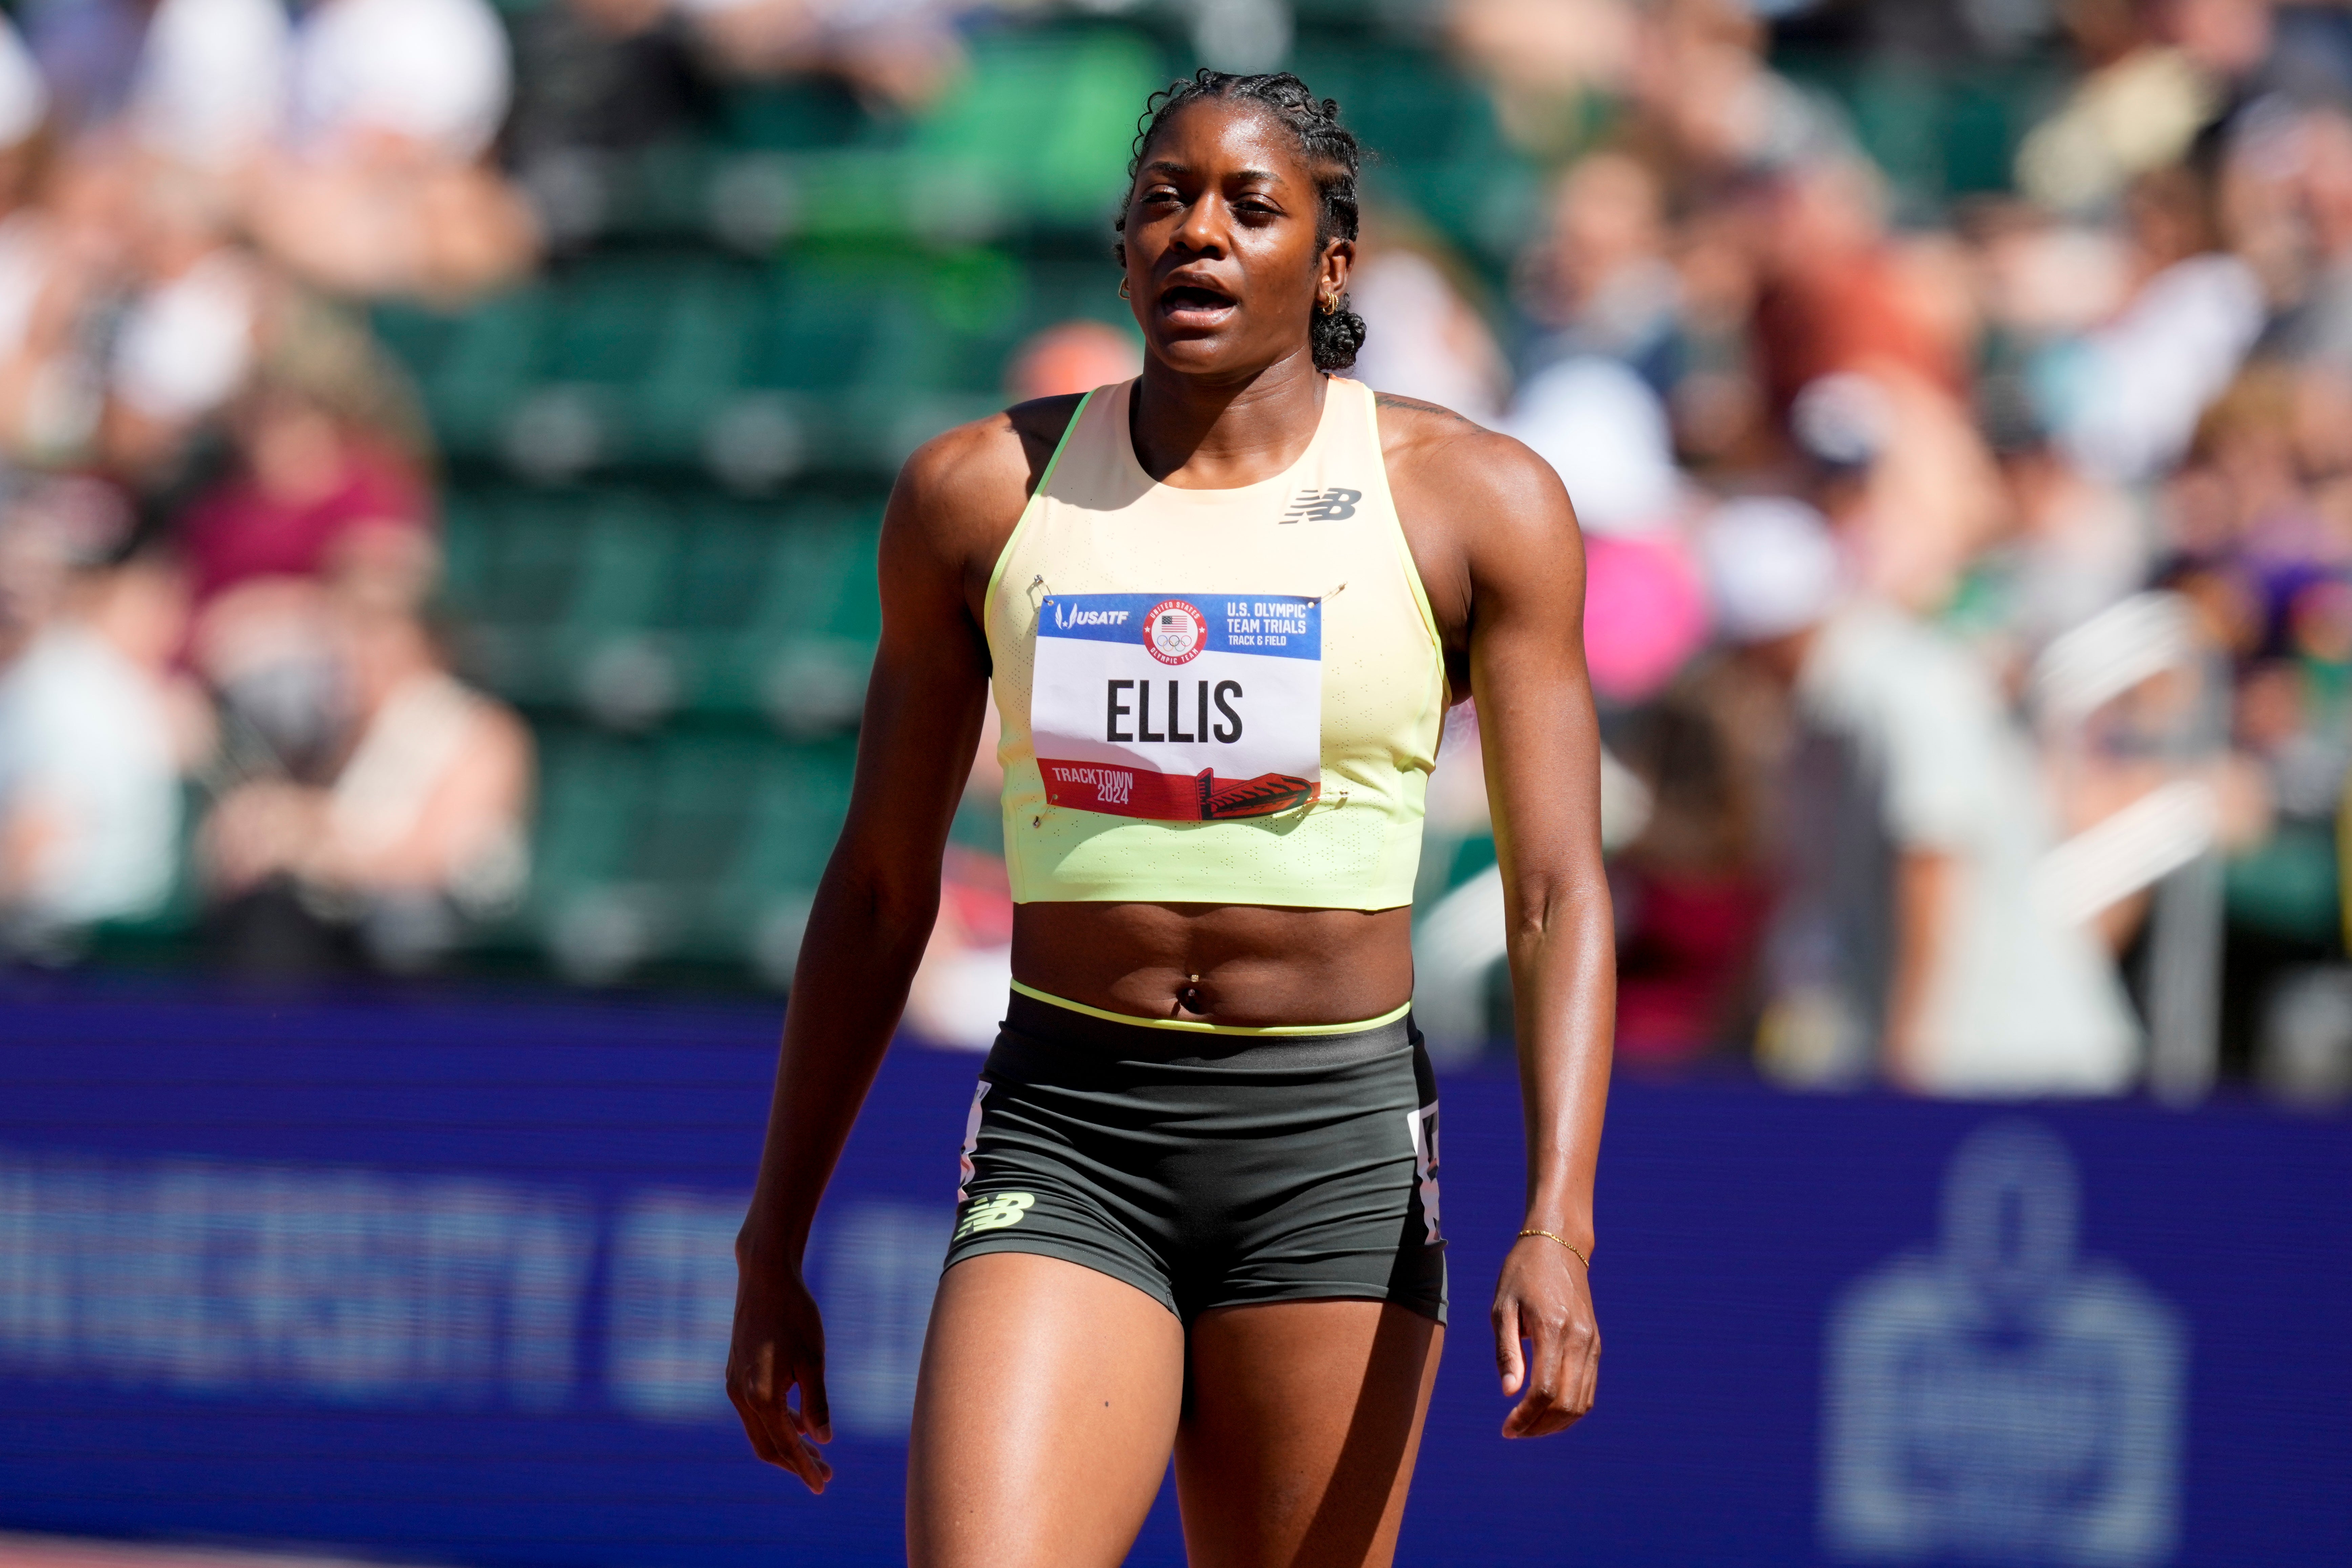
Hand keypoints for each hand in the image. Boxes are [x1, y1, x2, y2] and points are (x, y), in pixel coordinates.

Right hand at [725, 1238, 834, 1492]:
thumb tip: (823, 1440)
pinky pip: (754, 1412)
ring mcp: (735, 1384)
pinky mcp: (736, 1373)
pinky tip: (798, 1425)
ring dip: (786, 1445)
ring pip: (759, 1430)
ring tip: (817, 1455)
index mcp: (761, 1395)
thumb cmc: (795, 1314)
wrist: (764, 1277)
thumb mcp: (813, 1359)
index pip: (785, 1446)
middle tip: (825, 1475)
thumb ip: (816, 1403)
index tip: (823, 1485)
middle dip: (796, 1463)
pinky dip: (776, 1424)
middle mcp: (741, 1395)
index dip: (804, 1468)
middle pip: (767, 1446)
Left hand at [1491, 1234, 1598, 1437]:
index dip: (1525, 1418)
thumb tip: (1509, 1394)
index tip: (1506, 1429)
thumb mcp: (1503, 1307)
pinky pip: (1589, 1389)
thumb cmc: (1522, 1273)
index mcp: (1552, 1329)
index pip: (1544, 1391)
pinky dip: (1571, 1408)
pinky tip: (1547, 1410)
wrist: (1558, 1245)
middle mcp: (1579, 1340)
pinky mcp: (1596, 1343)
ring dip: (1556, 1423)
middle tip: (1514, 1431)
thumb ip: (1507, 1351)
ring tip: (1529, 1426)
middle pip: (1567, 1404)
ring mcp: (1591, 1343)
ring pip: (1583, 1402)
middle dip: (1539, 1427)